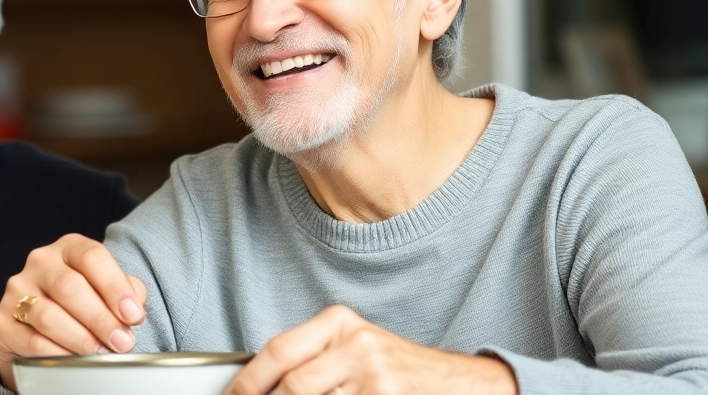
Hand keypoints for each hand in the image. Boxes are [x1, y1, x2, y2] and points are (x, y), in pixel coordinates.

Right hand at [0, 234, 148, 390]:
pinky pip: (31, 340)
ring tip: (100, 352)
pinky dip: (57, 353)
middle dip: (100, 318)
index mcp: (68, 248)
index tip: (133, 315)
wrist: (38, 326)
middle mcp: (39, 263)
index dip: (115, 287)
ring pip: (48, 315)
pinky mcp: (1, 322)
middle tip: (122, 342)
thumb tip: (133, 308)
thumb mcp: (105, 289)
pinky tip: (73, 360)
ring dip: (79, 338)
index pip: (92, 257)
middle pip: (69, 287)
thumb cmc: (80, 304)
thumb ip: (125, 291)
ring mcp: (16, 291)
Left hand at [225, 305, 516, 394]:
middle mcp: (356, 343)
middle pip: (293, 385)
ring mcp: (375, 374)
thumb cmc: (397, 370)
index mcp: (338, 322)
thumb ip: (311, 359)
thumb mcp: (353, 349)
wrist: (459, 384)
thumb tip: (260, 383)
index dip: (247, 381)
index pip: (278, 351)